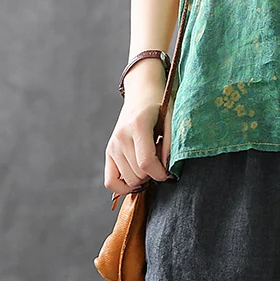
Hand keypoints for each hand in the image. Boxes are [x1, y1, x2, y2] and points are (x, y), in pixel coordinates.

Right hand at [103, 83, 174, 198]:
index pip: (146, 161)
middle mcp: (121, 136)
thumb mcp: (171, 118)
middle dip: (154, 173)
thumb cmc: (159, 106)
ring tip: (150, 160)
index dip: (160, 173)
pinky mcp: (108, 151)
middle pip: (138, 173)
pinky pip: (110, 181)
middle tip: (161, 159)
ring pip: (128, 179)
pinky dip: (124, 186)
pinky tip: (138, 177)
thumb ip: (171, 143)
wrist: (141, 94)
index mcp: (138, 125)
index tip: (169, 173)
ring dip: (143, 177)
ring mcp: (113, 145)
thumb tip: (168, 168)